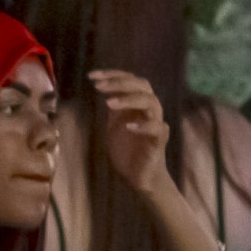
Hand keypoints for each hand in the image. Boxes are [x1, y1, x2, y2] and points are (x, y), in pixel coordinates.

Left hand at [90, 70, 173, 197]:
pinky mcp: (159, 141)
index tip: (92, 75)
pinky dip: (144, 125)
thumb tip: (101, 85)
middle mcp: (149, 110)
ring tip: (109, 103)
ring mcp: (156, 123)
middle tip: (98, 86)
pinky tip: (128, 126)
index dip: (113, 74)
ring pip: (151, 102)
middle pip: (142, 85)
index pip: (130, 80)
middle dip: (120, 82)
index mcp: (138, 104)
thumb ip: (112, 106)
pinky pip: (157, 128)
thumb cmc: (128, 149)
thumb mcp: (114, 124)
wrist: (139, 176)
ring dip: (129, 99)